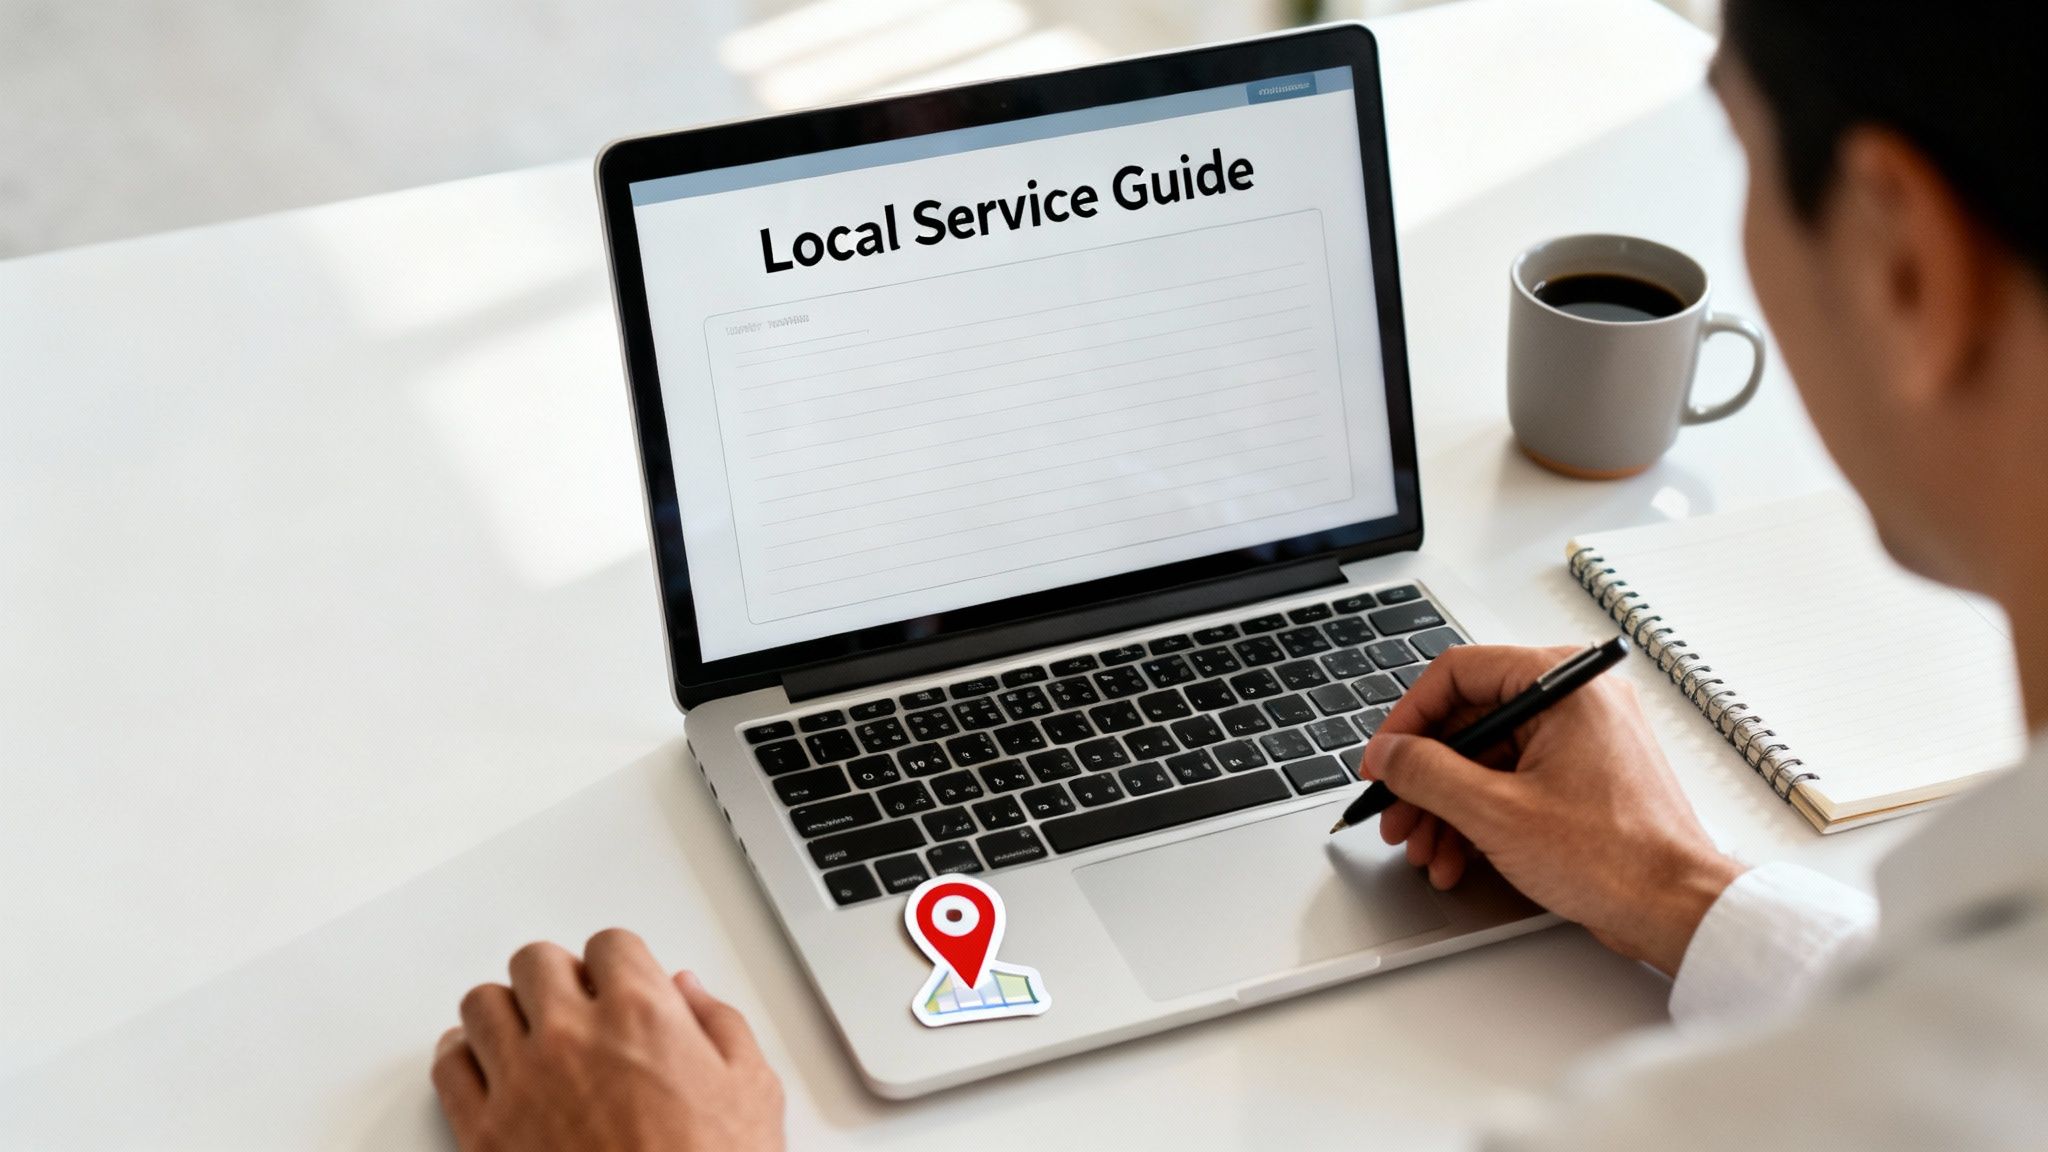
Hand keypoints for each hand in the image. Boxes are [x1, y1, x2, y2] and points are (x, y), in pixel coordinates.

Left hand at [431, 929, 783, 1151]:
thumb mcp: (753, 1088)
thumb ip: (720, 1023)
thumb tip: (689, 992)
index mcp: (642, 1015)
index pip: (609, 944)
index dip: (618, 963)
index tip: (620, 980)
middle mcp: (573, 1037)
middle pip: (536, 962)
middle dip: (558, 977)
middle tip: (575, 1002)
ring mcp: (522, 1083)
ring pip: (483, 1005)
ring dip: (506, 1010)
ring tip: (526, 1029)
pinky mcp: (486, 1133)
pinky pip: (448, 1067)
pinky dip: (462, 1056)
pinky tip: (484, 1062)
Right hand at [1358, 644, 1743, 974]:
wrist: (1676, 911)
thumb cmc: (1618, 860)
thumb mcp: (1495, 812)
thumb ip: (1427, 773)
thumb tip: (1389, 753)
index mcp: (1565, 685)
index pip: (1458, 674)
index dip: (1407, 719)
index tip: (1383, 758)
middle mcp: (1577, 701)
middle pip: (1469, 722)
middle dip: (1425, 779)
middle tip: (1397, 815)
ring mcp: (1583, 739)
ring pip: (1487, 758)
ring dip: (1446, 807)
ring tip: (1427, 849)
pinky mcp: (1583, 776)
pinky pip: (1514, 781)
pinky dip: (1481, 816)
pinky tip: (1459, 856)